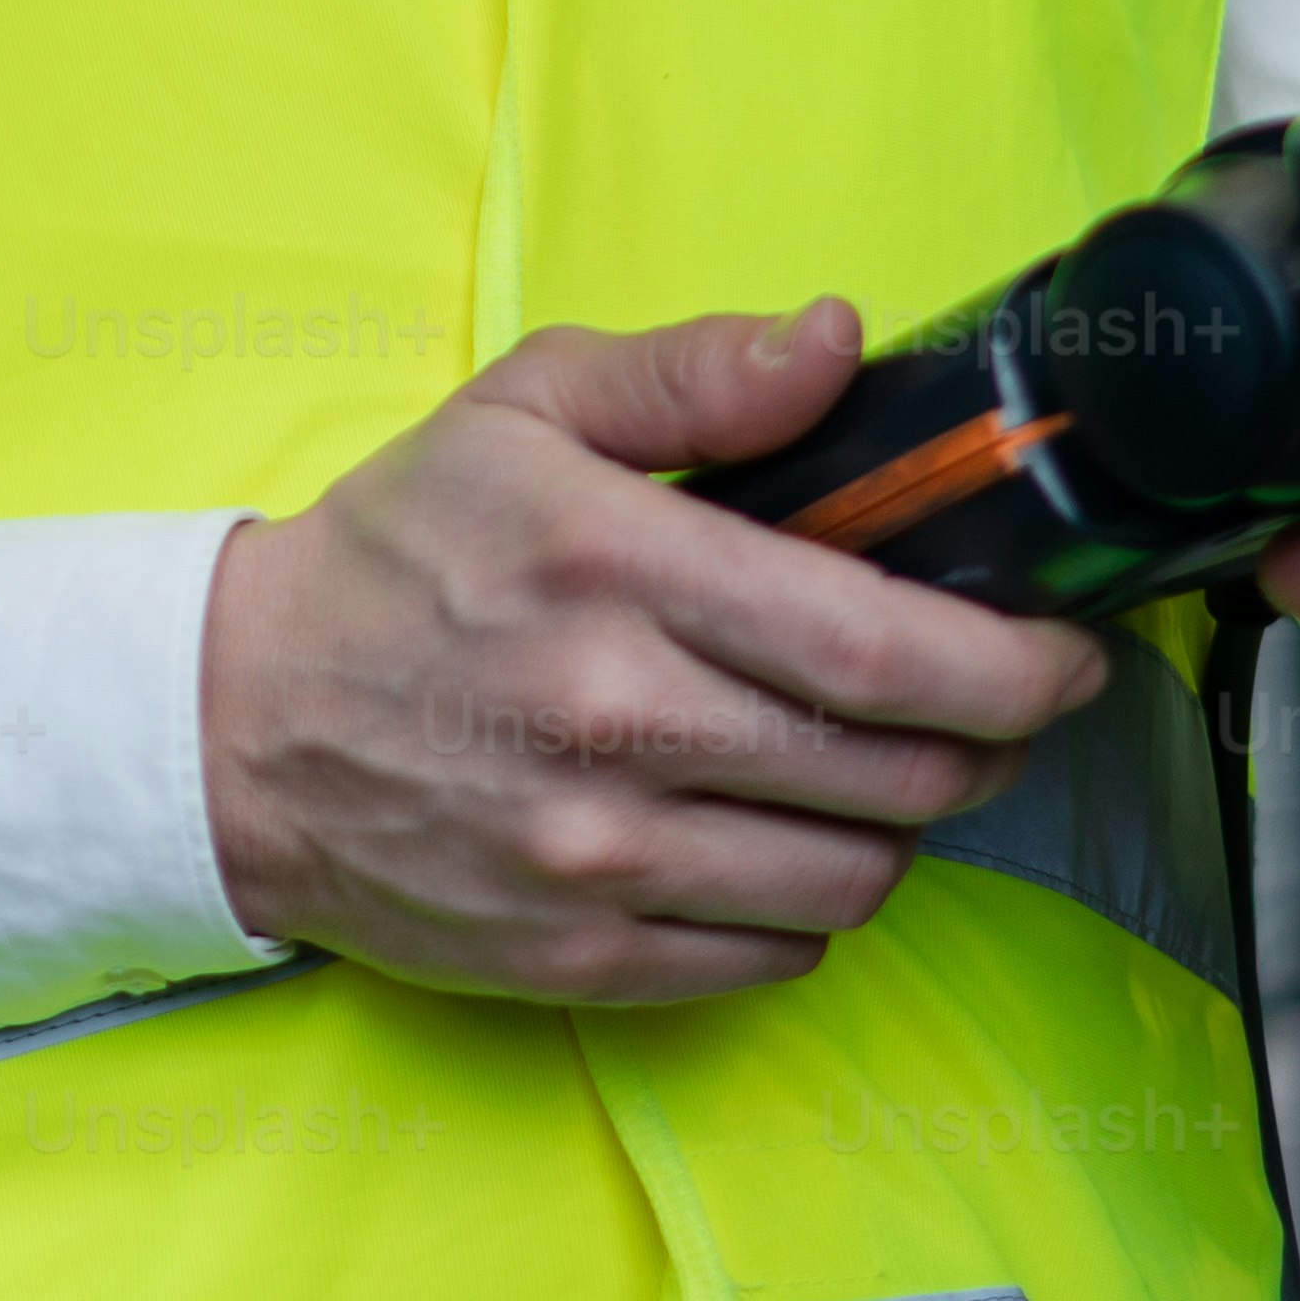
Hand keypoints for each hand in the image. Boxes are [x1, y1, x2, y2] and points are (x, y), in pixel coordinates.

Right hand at [200, 304, 1116, 1003]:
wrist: (235, 724)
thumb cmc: (397, 555)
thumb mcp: (521, 411)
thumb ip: (691, 373)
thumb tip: (836, 341)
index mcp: (614, 570)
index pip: (879, 647)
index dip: (1013, 663)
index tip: (1064, 650)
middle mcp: (613, 724)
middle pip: (896, 772)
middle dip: (984, 742)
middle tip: (988, 706)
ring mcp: (595, 859)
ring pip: (853, 877)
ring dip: (897, 825)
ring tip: (866, 769)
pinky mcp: (576, 959)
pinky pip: (773, 957)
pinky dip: (805, 904)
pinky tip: (767, 837)